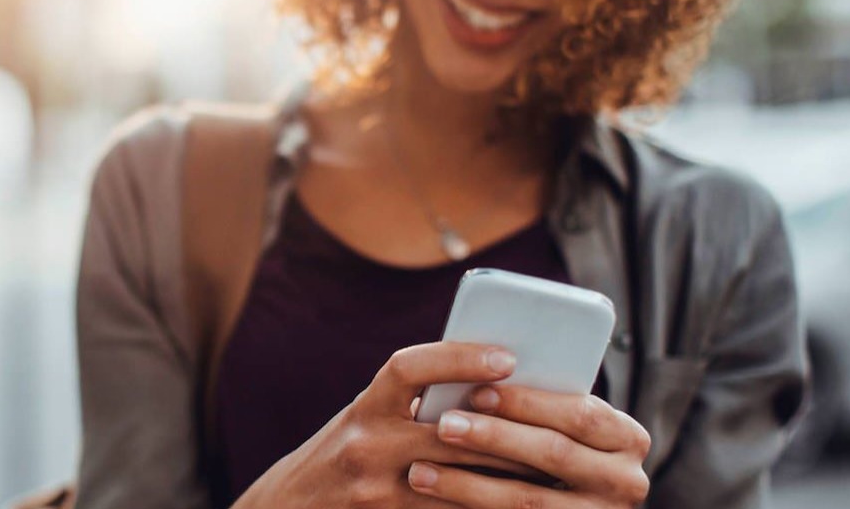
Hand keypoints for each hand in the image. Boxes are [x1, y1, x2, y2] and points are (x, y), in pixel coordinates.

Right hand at [232, 342, 538, 508]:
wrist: (291, 506)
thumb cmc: (343, 455)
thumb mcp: (367, 418)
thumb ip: (413, 403)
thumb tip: (487, 383)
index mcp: (365, 407)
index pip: (408, 369)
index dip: (457, 358)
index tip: (506, 357)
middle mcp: (365, 444)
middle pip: (449, 431)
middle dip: (506, 428)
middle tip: (558, 423)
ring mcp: (374, 489)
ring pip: (458, 480)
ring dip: (506, 474)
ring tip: (551, 466)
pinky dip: (481, 503)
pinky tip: (513, 500)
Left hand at [406, 384, 652, 507]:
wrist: (569, 505)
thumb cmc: (556, 446)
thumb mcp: (564, 425)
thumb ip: (540, 405)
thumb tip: (480, 370)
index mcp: (627, 438)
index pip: (580, 413)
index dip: (528, 402)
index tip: (478, 390)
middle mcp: (625, 482)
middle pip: (553, 454)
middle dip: (494, 437)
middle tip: (444, 425)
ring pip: (527, 501)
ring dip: (468, 485)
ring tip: (420, 472)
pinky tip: (436, 501)